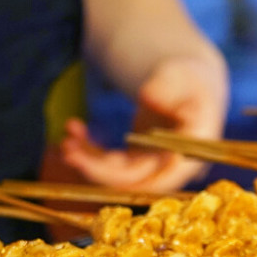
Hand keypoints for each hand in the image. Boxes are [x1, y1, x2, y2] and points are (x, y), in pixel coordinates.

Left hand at [59, 57, 226, 192]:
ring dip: (89, 162)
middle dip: (98, 171)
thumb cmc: (187, 76)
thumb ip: (168, 84)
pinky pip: (109, 163)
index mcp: (191, 152)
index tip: (99, 170)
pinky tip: (73, 130)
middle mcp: (171, 167)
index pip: (164, 178)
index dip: (132, 181)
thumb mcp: (181, 74)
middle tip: (68, 152)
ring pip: (116, 175)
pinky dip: (88, 150)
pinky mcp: (135, 161)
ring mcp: (151, 166)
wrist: (185, 84)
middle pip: (134, 180)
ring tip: (66, 141)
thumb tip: (148, 95)